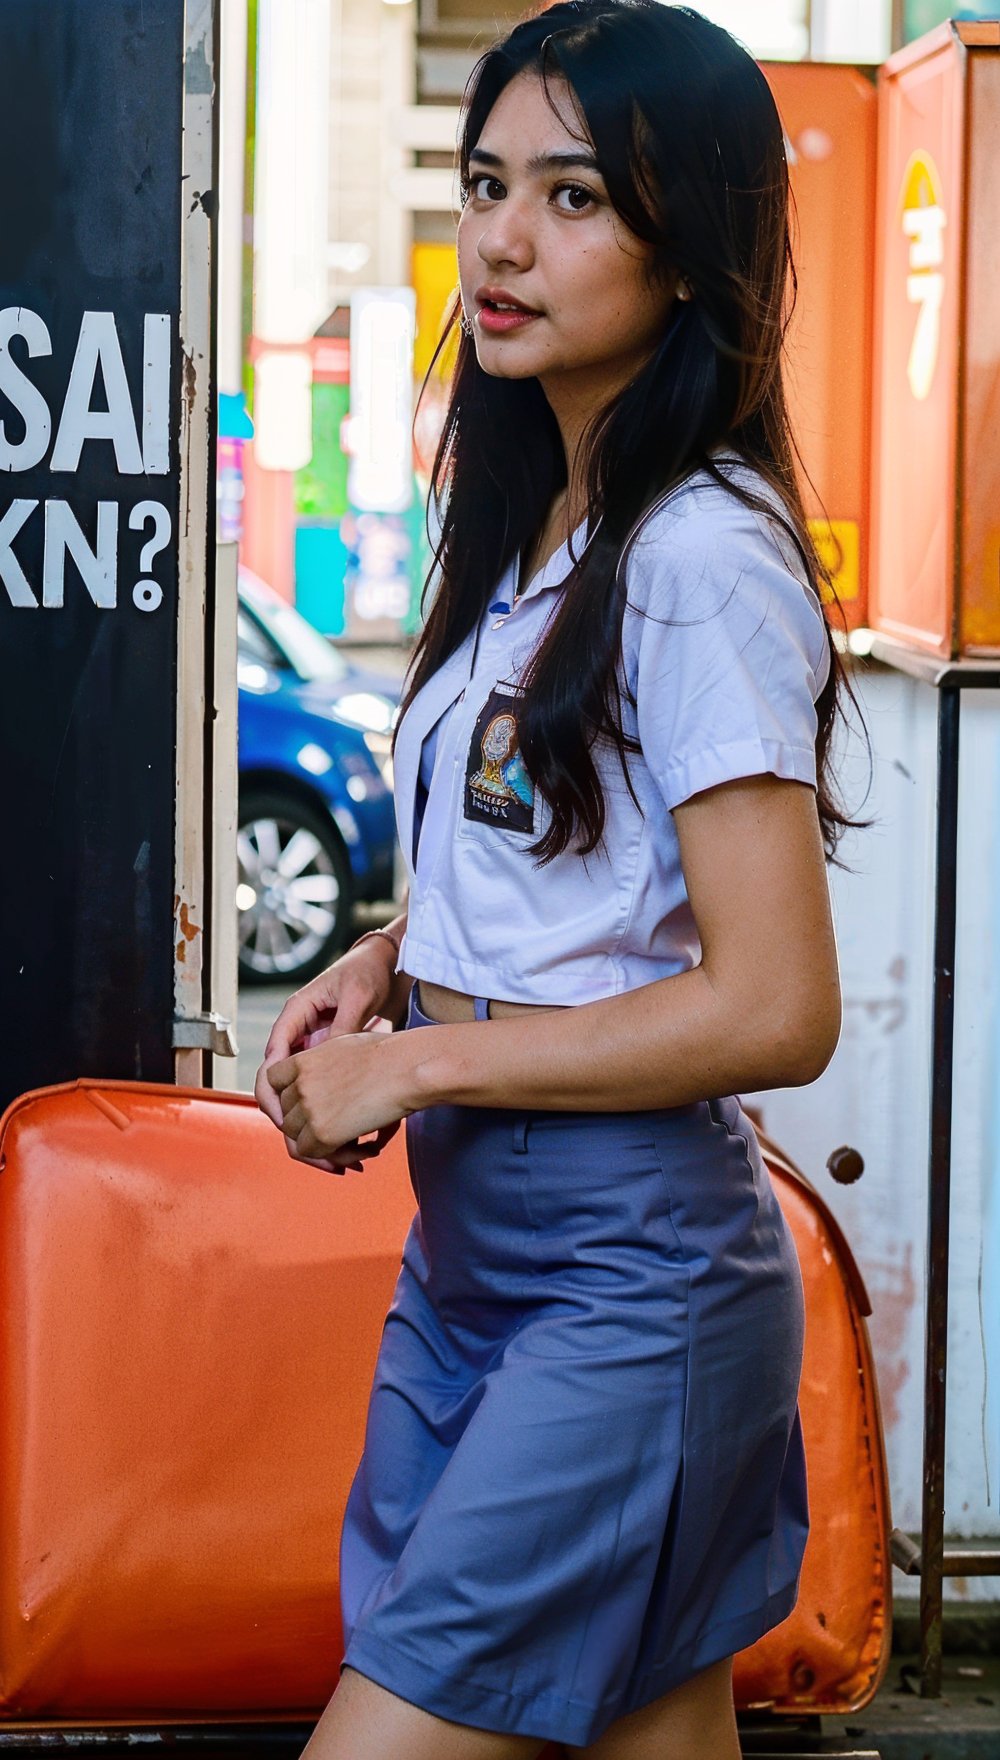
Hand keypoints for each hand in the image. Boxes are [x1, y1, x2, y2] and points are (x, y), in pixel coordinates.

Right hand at [254, 937, 402, 1172]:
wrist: (386, 963)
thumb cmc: (369, 972)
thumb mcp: (358, 996)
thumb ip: (340, 1025)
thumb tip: (324, 1056)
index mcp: (295, 1015)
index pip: (270, 1062)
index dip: (273, 1095)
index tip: (285, 1121)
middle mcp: (297, 1034)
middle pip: (276, 1086)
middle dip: (288, 1122)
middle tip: (311, 1149)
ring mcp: (311, 1047)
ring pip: (295, 1094)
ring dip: (309, 1124)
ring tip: (339, 1152)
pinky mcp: (328, 1057)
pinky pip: (318, 1090)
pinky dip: (328, 1113)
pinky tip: (351, 1132)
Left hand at [266, 1030, 414, 1171]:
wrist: (408, 1068)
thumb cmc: (391, 1055)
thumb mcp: (346, 1047)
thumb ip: (325, 1066)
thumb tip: (327, 1087)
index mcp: (303, 1060)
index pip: (273, 1083)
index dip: (289, 1097)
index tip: (309, 1107)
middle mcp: (299, 1083)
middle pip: (287, 1114)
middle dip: (311, 1127)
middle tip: (344, 1134)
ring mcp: (308, 1108)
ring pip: (297, 1138)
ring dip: (325, 1146)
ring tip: (361, 1146)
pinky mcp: (322, 1132)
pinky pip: (314, 1154)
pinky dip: (337, 1157)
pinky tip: (366, 1150)